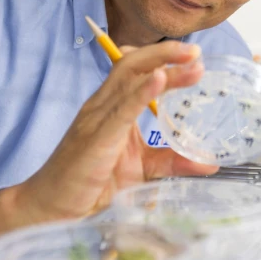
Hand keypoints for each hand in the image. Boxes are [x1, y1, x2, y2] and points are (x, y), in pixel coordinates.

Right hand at [0, 41, 214, 254]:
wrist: (51, 208)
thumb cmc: (92, 184)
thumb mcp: (142, 169)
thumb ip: (172, 161)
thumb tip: (208, 164)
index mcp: (112, 106)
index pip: (137, 70)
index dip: (163, 58)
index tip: (194, 56)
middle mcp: (103, 105)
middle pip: (133, 65)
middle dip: (165, 53)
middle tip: (196, 53)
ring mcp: (96, 118)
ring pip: (128, 78)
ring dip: (162, 66)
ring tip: (191, 61)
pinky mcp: (95, 138)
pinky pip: (121, 109)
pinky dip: (141, 92)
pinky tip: (159, 80)